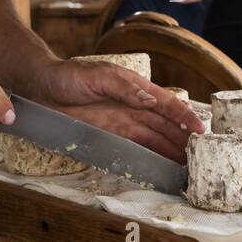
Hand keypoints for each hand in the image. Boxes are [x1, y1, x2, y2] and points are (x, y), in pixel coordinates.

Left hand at [26, 59, 205, 162]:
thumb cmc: (68, 76)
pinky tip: (162, 164)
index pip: (165, 103)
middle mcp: (133, 104)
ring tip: (188, 164)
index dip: (183, 116)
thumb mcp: (97, 77)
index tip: (200, 129)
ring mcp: (123, 120)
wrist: (41, 87)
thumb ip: (123, 88)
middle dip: (183, 137)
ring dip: (171, 149)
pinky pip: (136, 145)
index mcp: (134, 86)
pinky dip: (151, 154)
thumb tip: (150, 100)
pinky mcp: (111, 133)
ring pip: (154, 136)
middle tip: (201, 154)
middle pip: (164, 123)